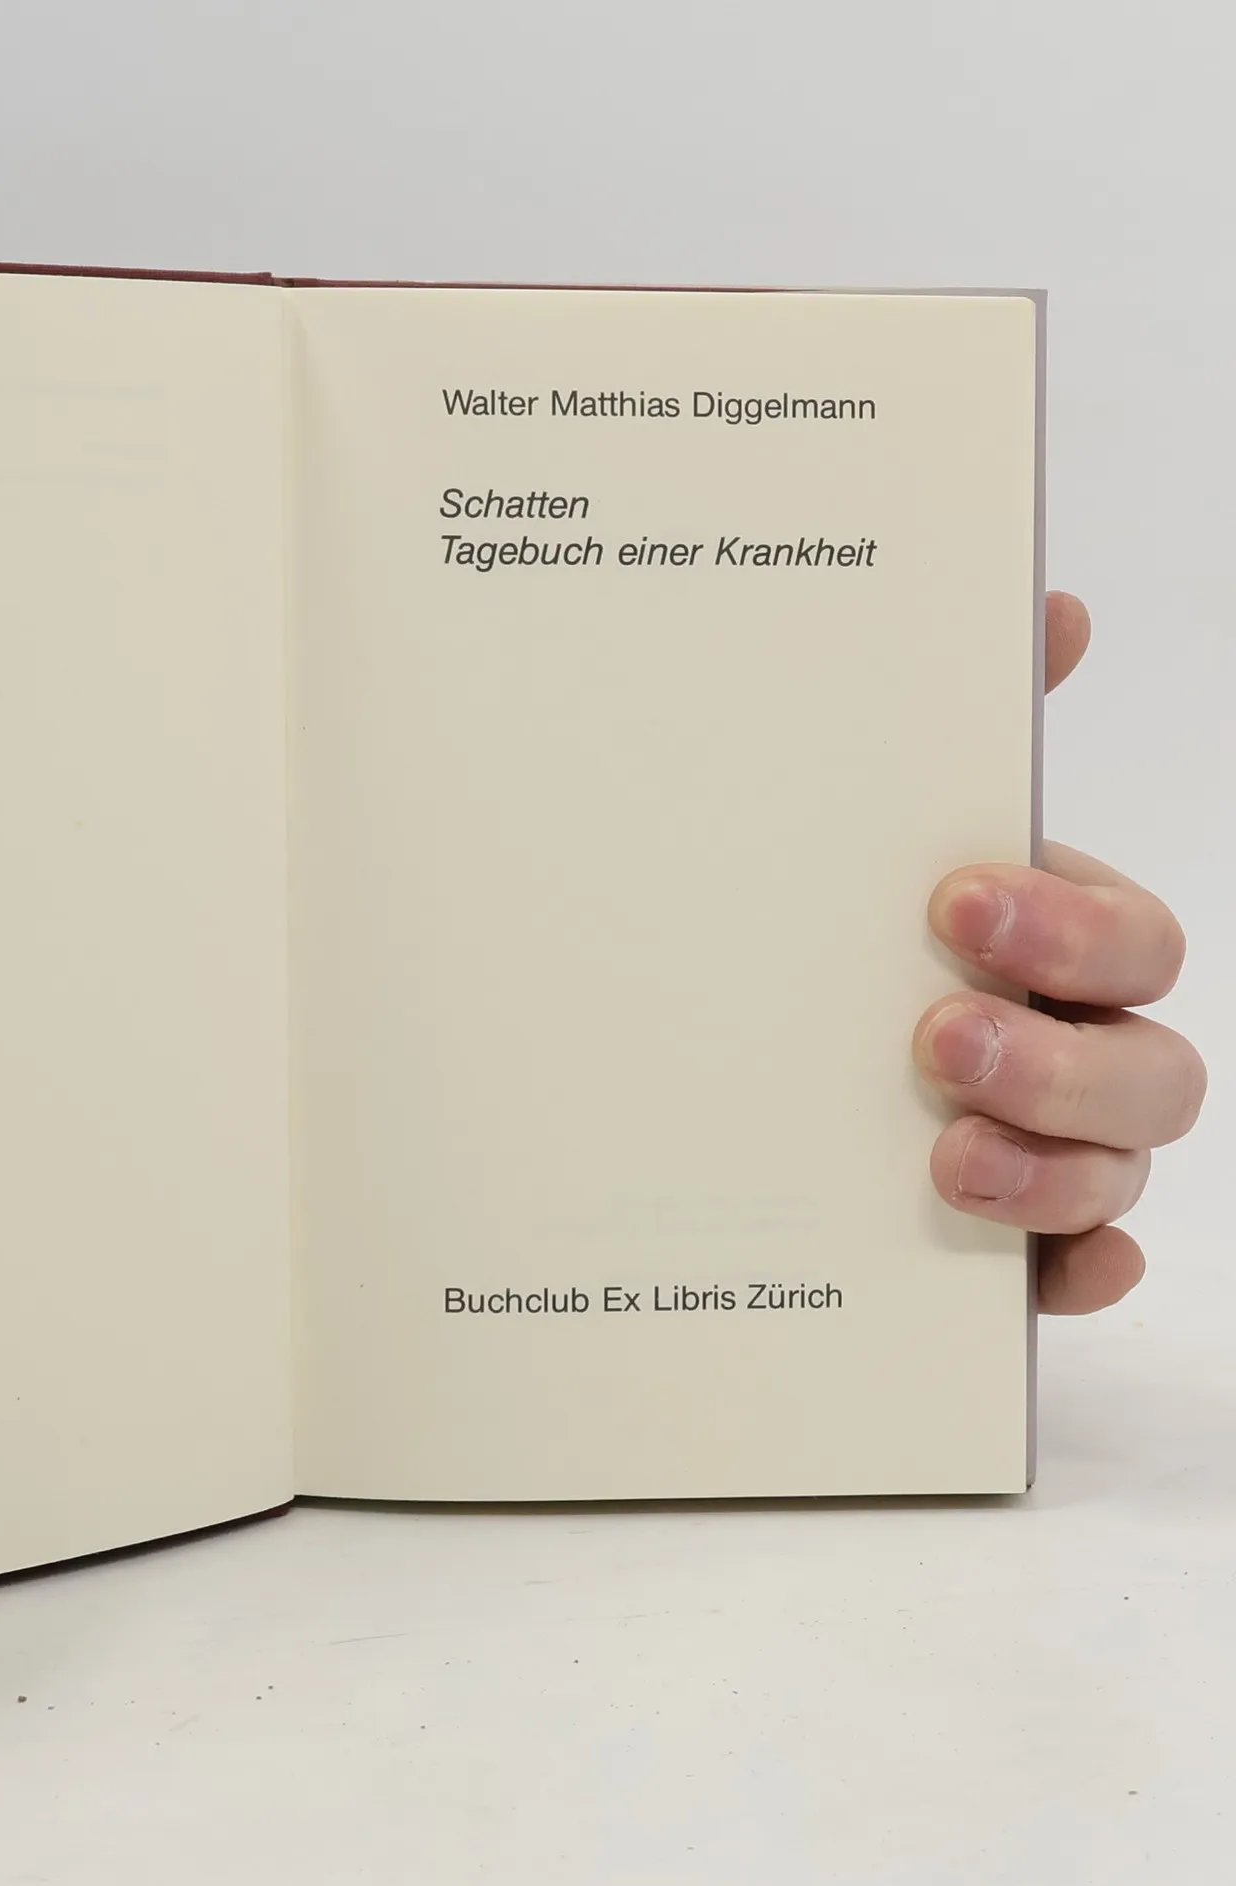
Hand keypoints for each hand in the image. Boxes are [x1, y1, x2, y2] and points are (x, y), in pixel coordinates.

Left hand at [915, 592, 1204, 1312]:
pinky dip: (1071, 1273)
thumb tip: (1051, 603)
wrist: (742, 1029)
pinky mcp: (1014, 1239)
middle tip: (936, 1036)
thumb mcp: (875, 828)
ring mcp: (1057, 1152)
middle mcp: (1080, 1050)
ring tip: (942, 1153)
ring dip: (1049, 1170)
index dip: (1068, 926)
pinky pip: (1080, 1270)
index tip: (951, 900)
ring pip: (1118, 1177)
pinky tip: (1031, 1275)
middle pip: (1151, 1073)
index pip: (1132, 944)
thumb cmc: (850, 924)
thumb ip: (959, 736)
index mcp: (1059, 948)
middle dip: (1056, 1059)